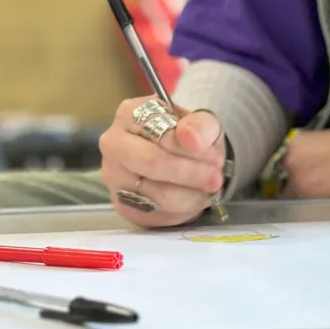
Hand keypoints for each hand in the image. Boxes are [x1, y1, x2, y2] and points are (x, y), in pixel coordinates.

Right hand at [99, 96, 225, 227]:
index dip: (194, 151)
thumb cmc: (188, 136)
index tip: (215, 159)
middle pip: (153, 163)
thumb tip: (190, 137)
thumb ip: (200, 124)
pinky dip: (180, 211)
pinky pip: (154, 215)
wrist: (182, 159)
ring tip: (206, 189)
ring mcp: (113, 176)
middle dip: (191, 174)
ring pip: (156, 194)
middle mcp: (113, 143)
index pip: (163, 135)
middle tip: (215, 179)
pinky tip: (190, 199)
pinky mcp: (121, 204)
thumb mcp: (203, 123)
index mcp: (130, 113)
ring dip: (190, 195)